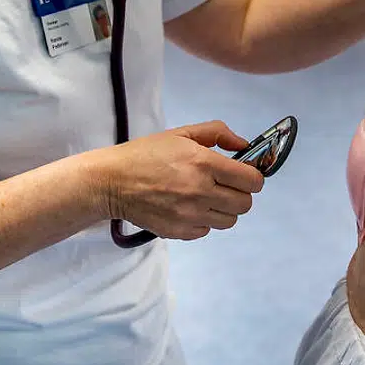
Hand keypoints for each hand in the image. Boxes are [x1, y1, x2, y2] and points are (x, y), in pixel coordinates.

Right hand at [96, 121, 264, 240]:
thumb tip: (243, 143)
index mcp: (204, 163)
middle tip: (225, 185)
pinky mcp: (179, 232)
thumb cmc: (145, 154)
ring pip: (229, 220)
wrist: (112, 182)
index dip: (253, 177)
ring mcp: (190, 215)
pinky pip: (207, 231)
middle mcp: (200, 191)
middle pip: (245, 204)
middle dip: (240, 193)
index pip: (252, 181)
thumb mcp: (181, 133)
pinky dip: (204, 221)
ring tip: (206, 197)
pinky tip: (189, 207)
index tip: (243, 174)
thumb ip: (217, 133)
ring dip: (224, 209)